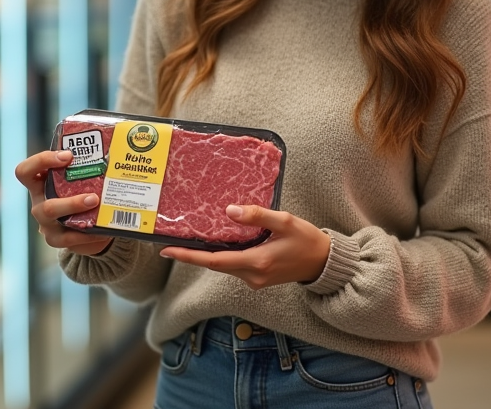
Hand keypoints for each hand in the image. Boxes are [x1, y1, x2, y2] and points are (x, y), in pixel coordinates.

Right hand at [14, 150, 113, 255]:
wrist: (83, 224)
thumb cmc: (80, 192)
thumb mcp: (77, 178)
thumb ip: (85, 165)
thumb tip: (114, 144)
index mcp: (40, 184)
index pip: (25, 171)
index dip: (42, 162)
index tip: (67, 156)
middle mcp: (39, 203)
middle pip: (45, 206)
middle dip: (71, 202)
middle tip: (94, 197)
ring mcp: (47, 224)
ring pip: (55, 223)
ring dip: (77, 214)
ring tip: (98, 207)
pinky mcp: (57, 239)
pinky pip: (70, 240)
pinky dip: (89, 235)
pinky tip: (105, 231)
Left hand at [158, 205, 330, 289]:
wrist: (323, 263)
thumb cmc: (307, 240)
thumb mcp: (284, 221)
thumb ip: (257, 216)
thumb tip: (230, 211)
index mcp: (256, 262)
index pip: (213, 261)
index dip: (188, 256)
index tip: (167, 250)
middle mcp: (252, 276)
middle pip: (214, 265)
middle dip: (192, 255)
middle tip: (170, 242)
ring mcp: (254, 280)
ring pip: (223, 266)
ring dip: (206, 256)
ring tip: (188, 241)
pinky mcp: (258, 278)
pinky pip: (233, 266)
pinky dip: (221, 256)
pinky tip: (215, 244)